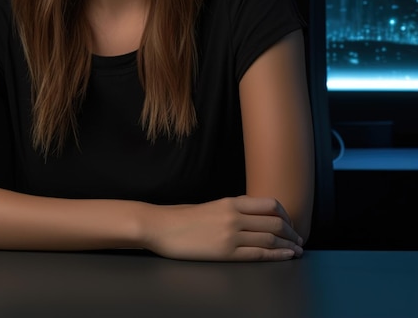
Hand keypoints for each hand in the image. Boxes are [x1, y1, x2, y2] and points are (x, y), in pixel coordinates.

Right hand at [143, 195, 303, 261]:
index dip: (285, 214)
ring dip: (289, 245)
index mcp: (230, 202)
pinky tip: (286, 256)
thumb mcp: (210, 206)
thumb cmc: (181, 218)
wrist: (160, 227)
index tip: (290, 222)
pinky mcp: (226, 252)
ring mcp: (231, 235)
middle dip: (292, 231)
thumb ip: (231, 210)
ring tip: (297, 250)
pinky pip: (259, 253)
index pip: (269, 204)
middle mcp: (234, 216)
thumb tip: (250, 218)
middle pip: (275, 221)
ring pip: (271, 238)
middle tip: (299, 238)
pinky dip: (277, 255)